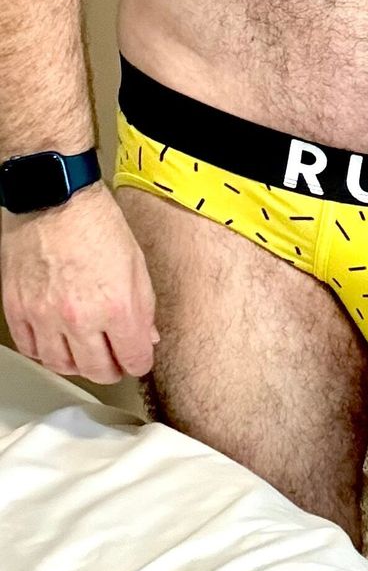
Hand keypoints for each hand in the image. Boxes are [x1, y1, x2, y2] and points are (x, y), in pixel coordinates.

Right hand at [1, 180, 157, 382]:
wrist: (54, 200)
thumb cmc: (95, 223)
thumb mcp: (135, 263)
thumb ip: (143, 305)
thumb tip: (145, 335)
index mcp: (116, 305)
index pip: (133, 358)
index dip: (139, 362)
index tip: (138, 359)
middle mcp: (80, 318)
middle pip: (97, 370)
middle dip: (111, 370)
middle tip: (114, 364)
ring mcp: (45, 317)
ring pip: (62, 366)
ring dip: (78, 366)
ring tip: (86, 356)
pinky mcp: (19, 311)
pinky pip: (32, 349)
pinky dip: (46, 353)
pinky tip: (57, 344)